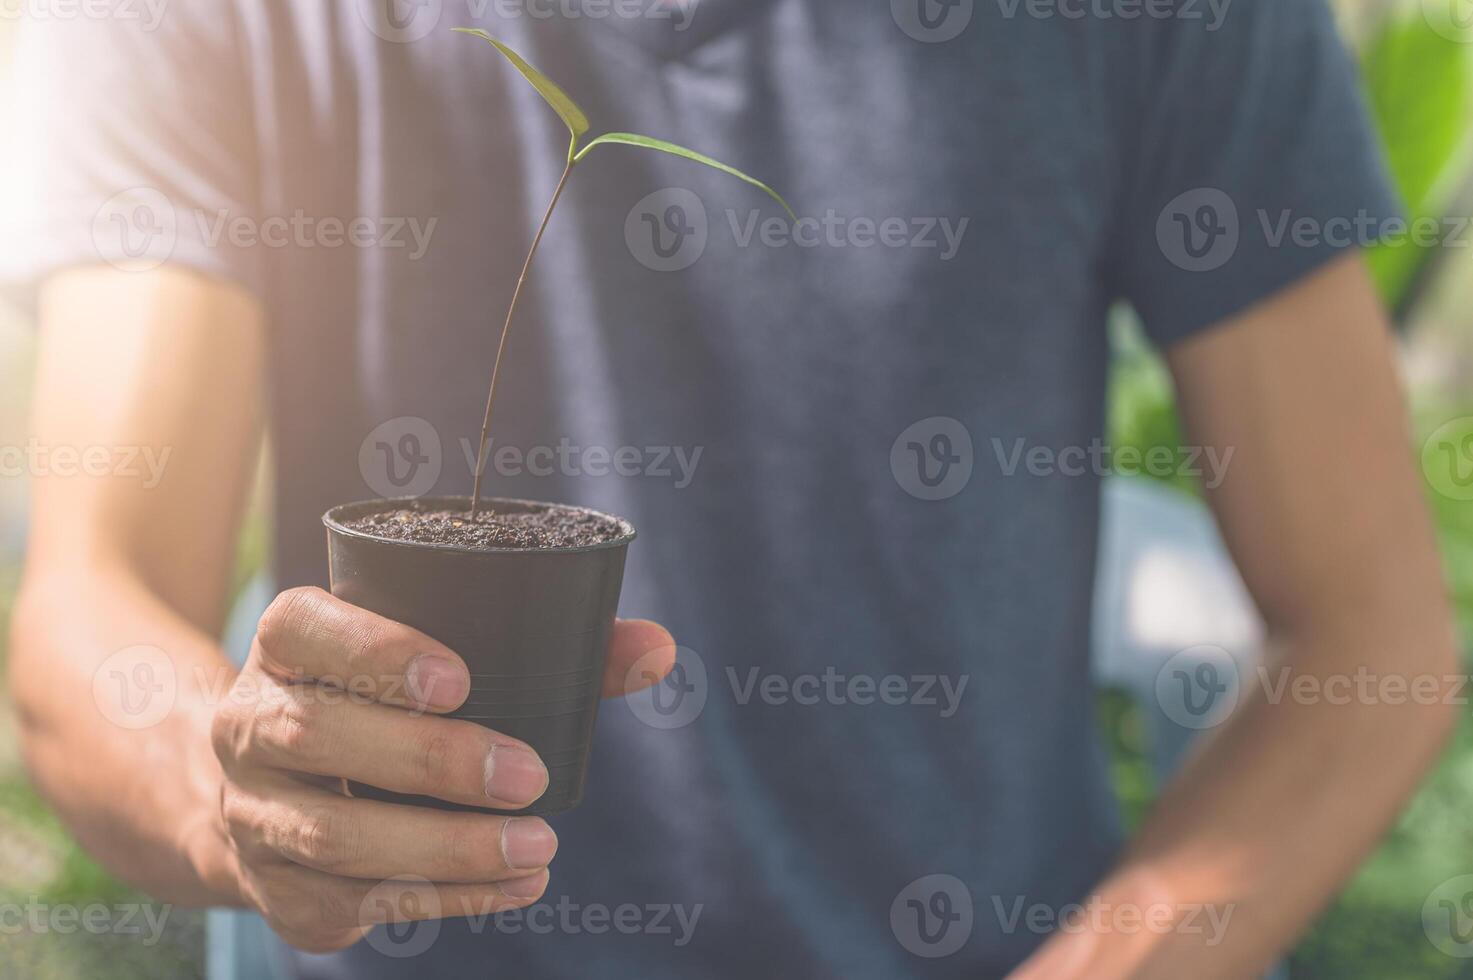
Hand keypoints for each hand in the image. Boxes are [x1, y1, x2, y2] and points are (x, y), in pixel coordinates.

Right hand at [208, 586, 674, 952]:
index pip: (304, 628)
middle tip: (528, 776)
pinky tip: (516, 886)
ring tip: (537, 848)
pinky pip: (356, 901)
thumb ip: (553, 649)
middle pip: (317, 737)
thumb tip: (656, 650)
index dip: (373, 649)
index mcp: (285, 648)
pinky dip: (445, 897)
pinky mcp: (279, 889)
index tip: (458, 678)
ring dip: (444, 847)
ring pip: (333, 834)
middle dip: (428, 760)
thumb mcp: (438, 659)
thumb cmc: (386, 708)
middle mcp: (250, 725)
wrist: (266, 797)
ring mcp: (256, 813)